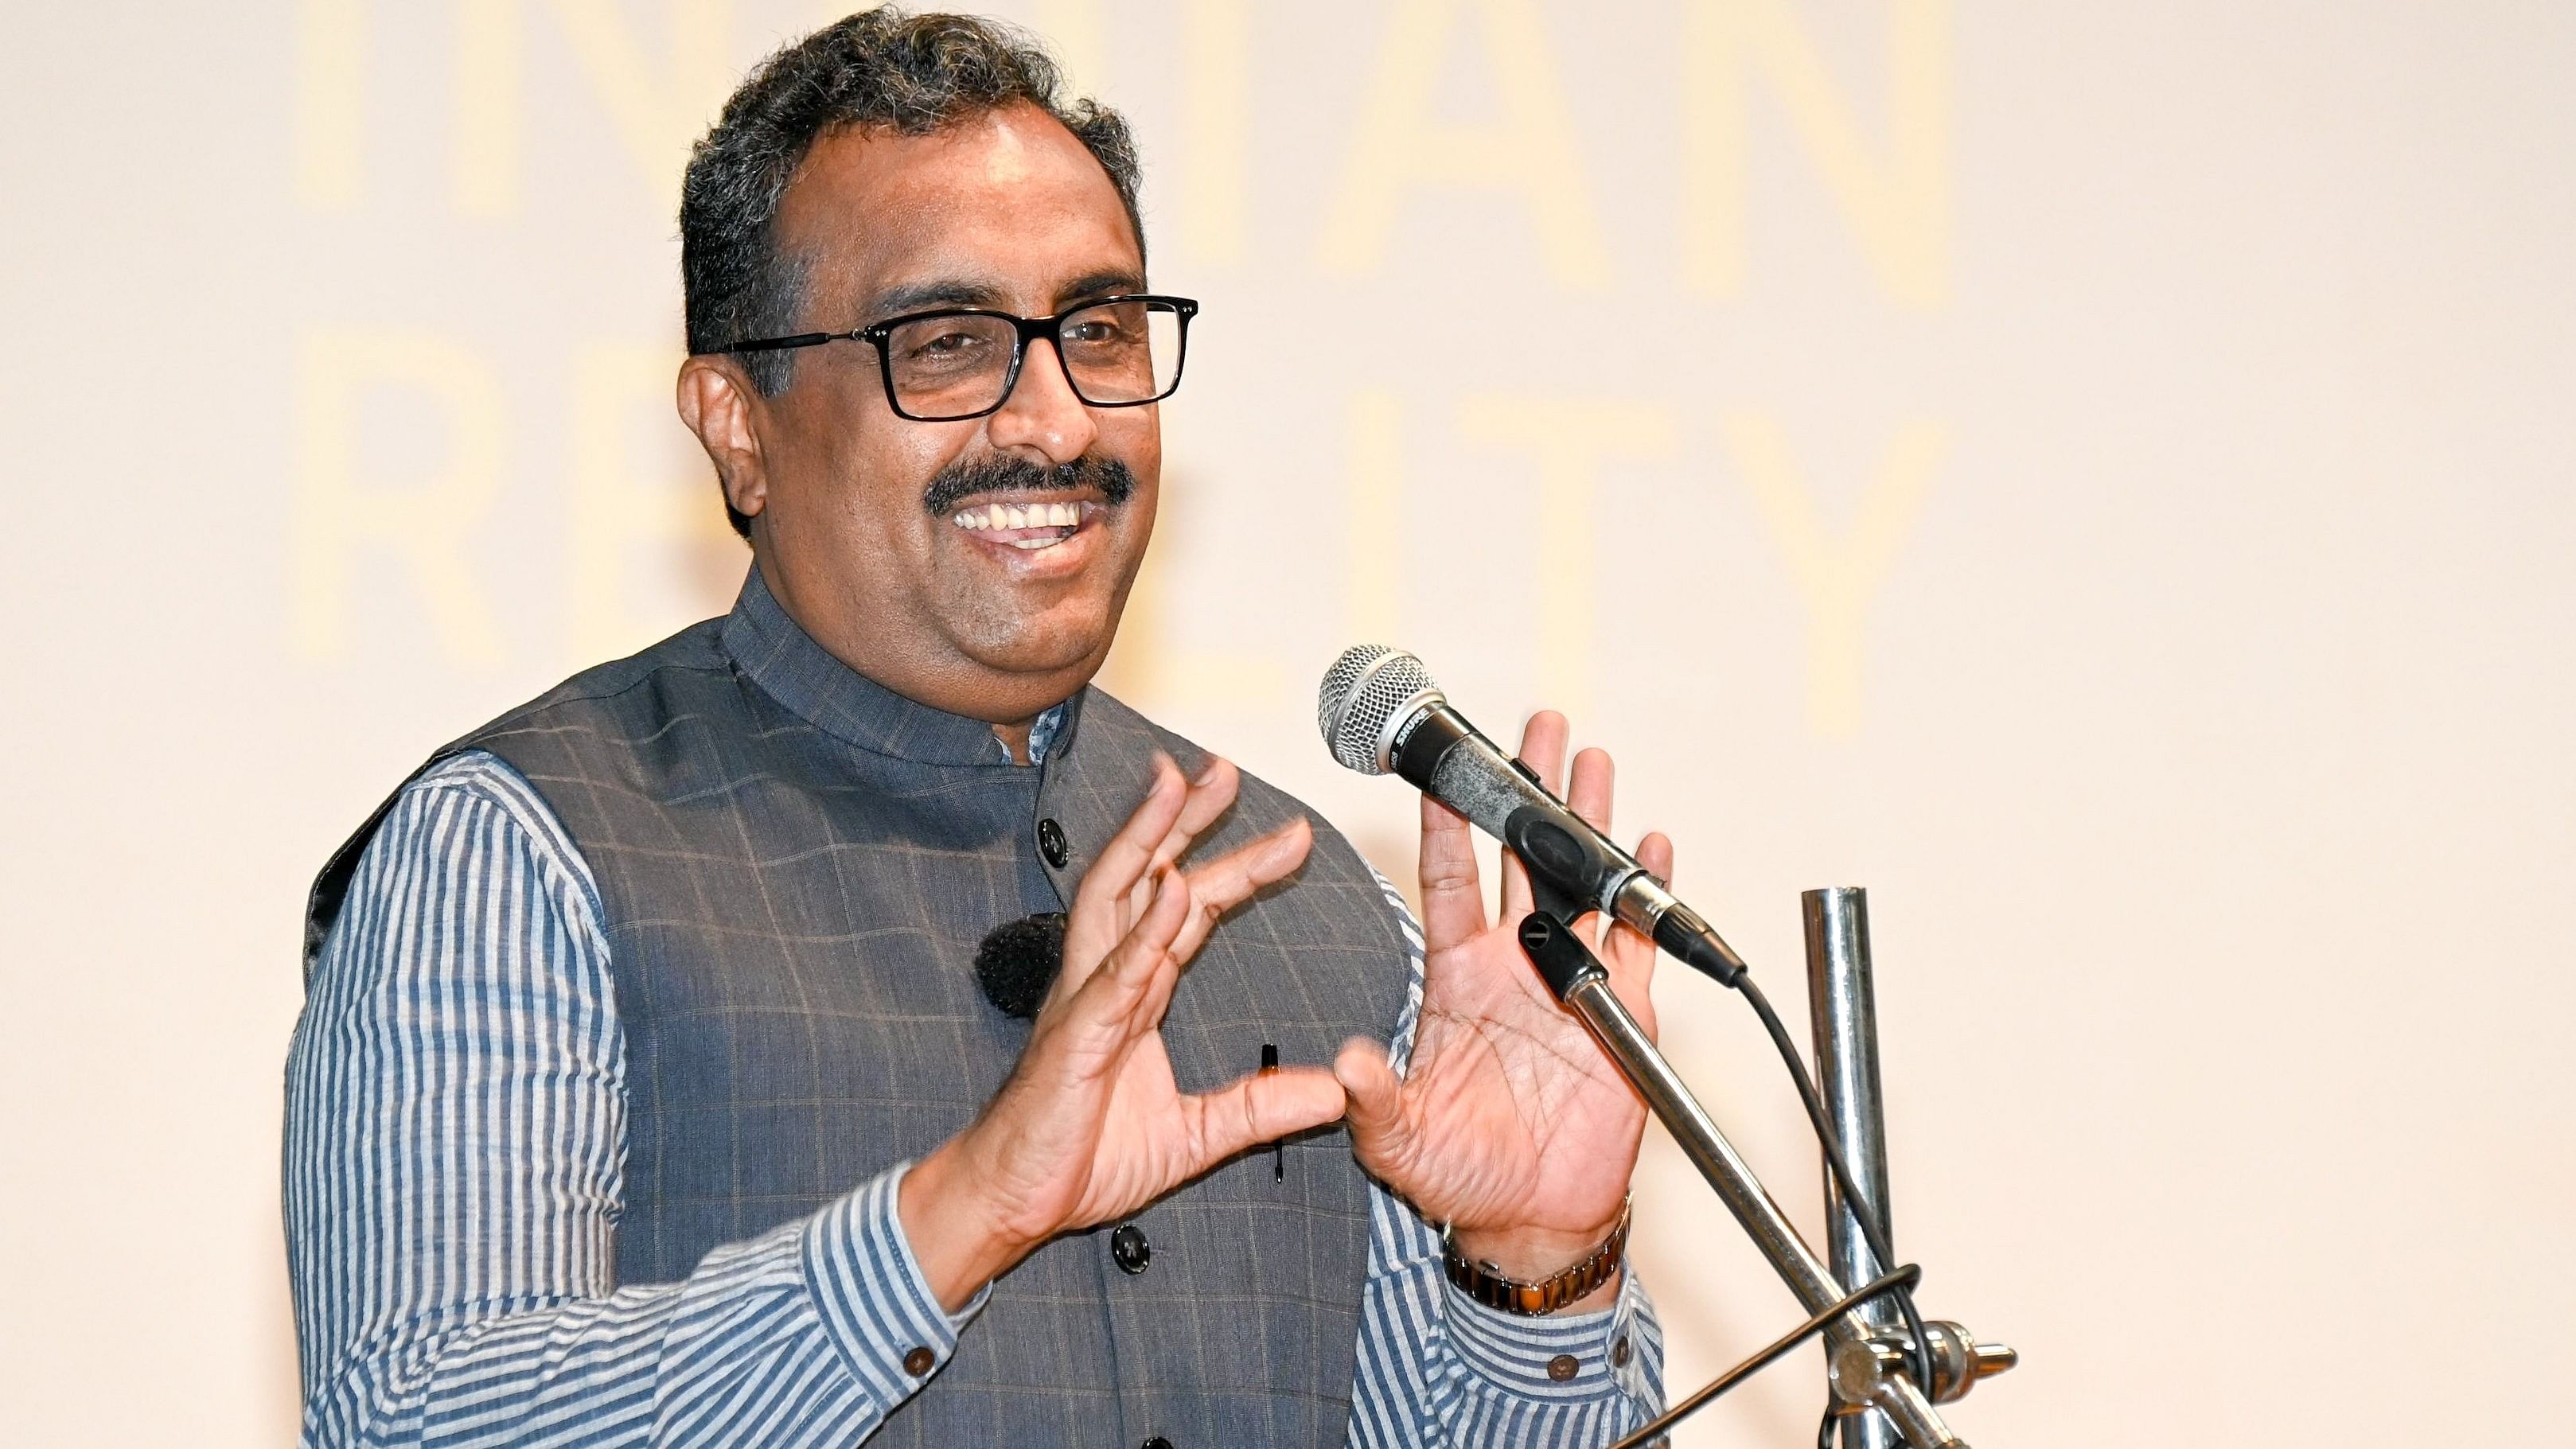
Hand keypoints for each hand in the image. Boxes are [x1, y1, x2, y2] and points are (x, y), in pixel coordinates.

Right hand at [901, 754, 1346, 1308]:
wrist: (1011, 1202)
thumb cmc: (1079, 1159)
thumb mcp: (1193, 1137)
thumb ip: (1259, 1109)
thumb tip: (1332, 1095)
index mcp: (1135, 995)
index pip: (1191, 911)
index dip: (1236, 867)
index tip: (1290, 834)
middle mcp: (1108, 981)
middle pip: (1150, 879)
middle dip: (1186, 821)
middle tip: (1225, 769)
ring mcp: (1087, 1001)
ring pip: (1119, 899)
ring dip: (1150, 839)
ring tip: (1179, 787)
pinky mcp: (1076, 1037)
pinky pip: (1115, 974)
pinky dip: (1145, 930)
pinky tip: (1173, 889)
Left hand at [1334, 711, 1669, 1306]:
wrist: (1530, 1216)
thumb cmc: (1456, 1174)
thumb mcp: (1395, 1139)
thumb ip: (1371, 1098)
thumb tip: (1345, 1060)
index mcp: (1454, 978)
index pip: (1446, 883)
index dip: (1443, 828)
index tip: (1437, 771)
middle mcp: (1511, 963)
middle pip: (1518, 856)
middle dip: (1525, 790)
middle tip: (1534, 726)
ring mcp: (1567, 981)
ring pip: (1579, 881)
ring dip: (1587, 821)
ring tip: (1592, 757)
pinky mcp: (1621, 1011)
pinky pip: (1635, 941)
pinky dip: (1645, 893)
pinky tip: (1650, 846)